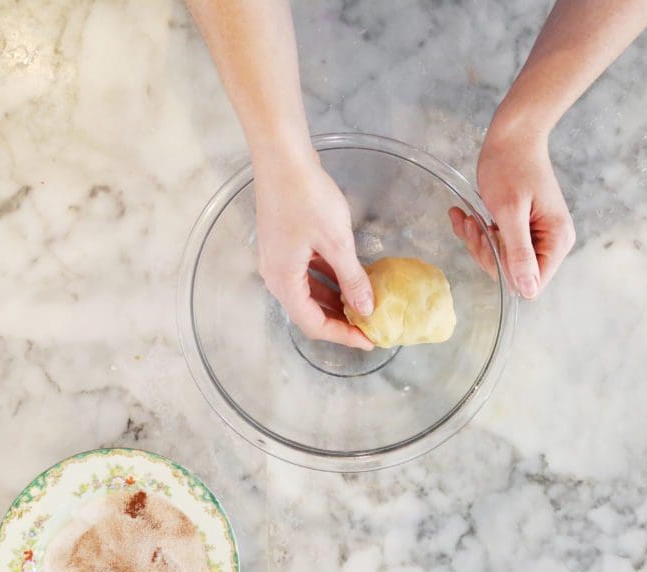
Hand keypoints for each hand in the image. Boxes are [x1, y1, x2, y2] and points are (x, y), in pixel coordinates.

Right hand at [254, 154, 374, 349]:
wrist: (282, 157)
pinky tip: (349, 280)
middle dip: (340, 321)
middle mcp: (276, 275)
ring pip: (308, 293)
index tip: (369, 339)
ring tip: (364, 306)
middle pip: (309, 312)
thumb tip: (366, 308)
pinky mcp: (284, 245)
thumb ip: (352, 278)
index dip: (342, 336)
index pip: (313, 324)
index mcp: (284, 281)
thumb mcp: (337, 242)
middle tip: (370, 326)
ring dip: (334, 301)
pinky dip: (327, 281)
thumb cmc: (306, 197)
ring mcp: (278, 259)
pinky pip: (307, 274)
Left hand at [451, 123, 574, 298]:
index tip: (488, 242)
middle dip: (485, 250)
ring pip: (499, 257)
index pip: (532, 283)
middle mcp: (550, 242)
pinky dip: (477, 231)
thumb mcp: (510, 212)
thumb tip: (529, 291)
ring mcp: (535, 235)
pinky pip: (496, 242)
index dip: (504, 269)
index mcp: (556, 241)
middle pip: (513, 272)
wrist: (512, 136)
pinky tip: (464, 215)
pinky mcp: (520, 227)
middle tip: (471, 225)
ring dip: (477, 239)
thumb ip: (519, 253)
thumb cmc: (511, 167)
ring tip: (464, 217)